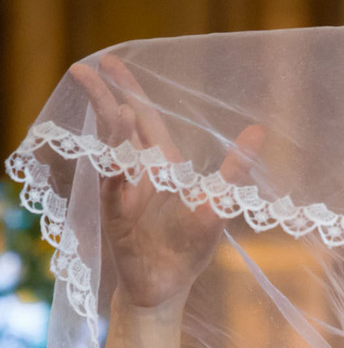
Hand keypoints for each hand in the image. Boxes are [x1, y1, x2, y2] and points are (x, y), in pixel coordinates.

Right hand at [70, 53, 264, 311]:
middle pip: (118, 129)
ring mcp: (123, 197)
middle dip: (102, 98)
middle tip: (81, 68)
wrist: (166, 288)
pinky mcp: (119, 225)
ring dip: (114, 136)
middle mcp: (137, 175)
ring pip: (115, 159)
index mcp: (160, 164)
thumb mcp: (218, 203)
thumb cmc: (189, 246)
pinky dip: (118, 181)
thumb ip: (235, 167)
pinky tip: (117, 163)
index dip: (128, 89)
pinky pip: (116, 199)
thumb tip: (259, 129)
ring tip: (114, 108)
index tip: (109, 59)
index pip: (143, 117)